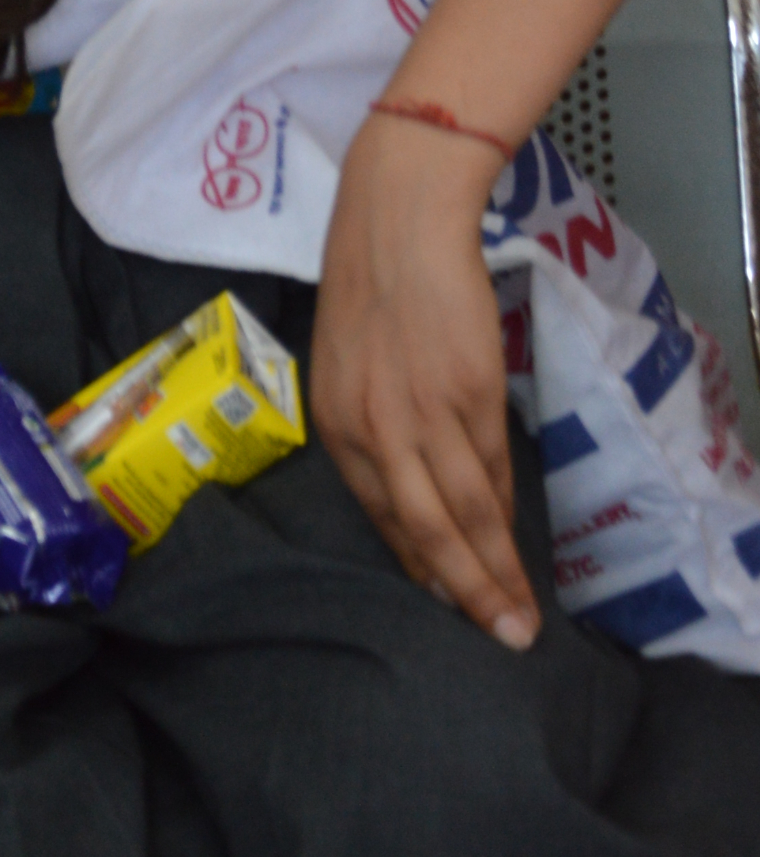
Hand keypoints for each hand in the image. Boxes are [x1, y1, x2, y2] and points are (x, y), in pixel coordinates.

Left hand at [312, 109, 538, 649]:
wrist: (398, 219)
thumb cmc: (371, 286)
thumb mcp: (349, 367)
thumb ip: (376, 428)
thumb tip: (424, 490)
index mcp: (336, 425)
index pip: (381, 520)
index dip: (421, 567)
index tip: (449, 605)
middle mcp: (373, 430)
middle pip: (424, 533)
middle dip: (465, 592)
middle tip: (502, 636)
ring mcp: (422, 413)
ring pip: (464, 513)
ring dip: (496, 570)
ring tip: (522, 615)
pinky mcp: (467, 392)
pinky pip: (489, 466)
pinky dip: (507, 508)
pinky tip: (518, 541)